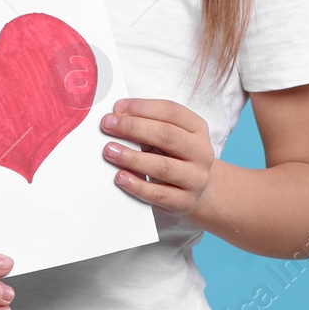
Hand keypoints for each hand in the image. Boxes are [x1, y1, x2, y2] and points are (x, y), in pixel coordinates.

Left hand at [100, 98, 215, 215]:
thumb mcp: (169, 138)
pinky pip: (159, 194)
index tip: (118, 107)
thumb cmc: (176, 158)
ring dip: (132, 157)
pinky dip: (137, 185)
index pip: (171, 112)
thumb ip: (148, 126)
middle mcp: (201, 152)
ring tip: (109, 151)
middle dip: (133, 127)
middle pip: (167, 135)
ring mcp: (195, 179)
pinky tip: (121, 178)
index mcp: (197, 129)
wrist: (201, 194)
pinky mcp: (185, 202)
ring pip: (162, 166)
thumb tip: (116, 118)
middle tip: (108, 125)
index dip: (143, 107)